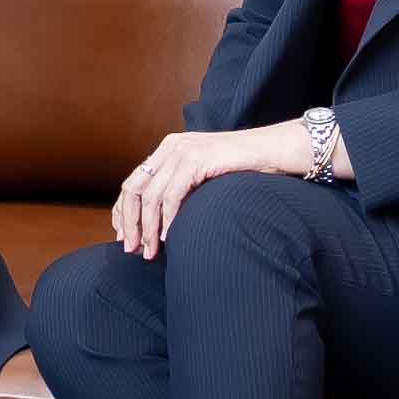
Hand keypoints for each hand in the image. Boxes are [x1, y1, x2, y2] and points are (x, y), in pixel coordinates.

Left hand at [110, 124, 316, 254]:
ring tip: (148, 251)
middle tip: (130, 249)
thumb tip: (160, 220)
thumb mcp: (205, 174)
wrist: (274, 150)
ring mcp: (183, 151)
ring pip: (150, 196)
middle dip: (129, 223)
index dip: (123, 211)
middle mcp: (172, 147)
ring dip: (146, 228)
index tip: (123, 236)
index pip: (133, 181)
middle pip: (134, 188)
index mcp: (169, 148)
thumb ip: (182, 187)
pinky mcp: (197, 160)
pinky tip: (167, 238)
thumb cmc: (244, 167)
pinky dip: (166, 220)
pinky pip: (172, 196)